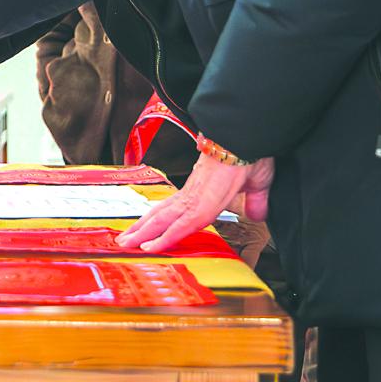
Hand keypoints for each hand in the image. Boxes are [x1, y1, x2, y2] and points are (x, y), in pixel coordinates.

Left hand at [116, 154, 275, 251]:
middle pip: (162, 216)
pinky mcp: (200, 200)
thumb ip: (256, 199)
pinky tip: (151, 246)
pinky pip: (180, 224)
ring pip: (164, 220)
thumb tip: (257, 213)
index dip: (161, 223)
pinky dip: (164, 236)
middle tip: (123, 242)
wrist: (246, 136)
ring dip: (144, 233)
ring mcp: (194, 196)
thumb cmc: (252, 153)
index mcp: (203, 191)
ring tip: (126, 244)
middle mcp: (194, 194)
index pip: (177, 211)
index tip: (146, 233)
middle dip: (142, 229)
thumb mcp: (258, 182)